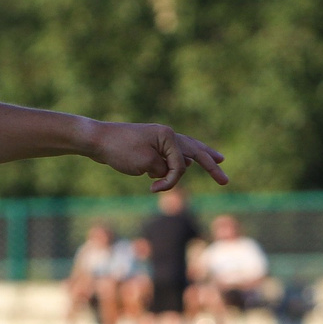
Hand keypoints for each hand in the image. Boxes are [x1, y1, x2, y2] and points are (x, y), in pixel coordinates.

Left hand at [88, 121, 227, 190]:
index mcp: (169, 136)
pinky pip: (172, 154)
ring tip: (218, 159)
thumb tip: (170, 169)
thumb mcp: (146, 164)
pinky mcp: (150, 145)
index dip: (171, 181)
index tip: (153, 189)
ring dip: (201, 156)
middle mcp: (167, 135)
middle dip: (211, 165)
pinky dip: (180, 160)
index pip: (181, 165)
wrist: (97, 141)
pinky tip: (191, 160)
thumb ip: (164, 169)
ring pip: (187, 149)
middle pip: (196, 151)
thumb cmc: (120, 150)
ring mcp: (159, 139)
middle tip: (225, 180)